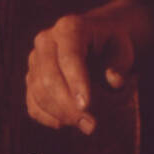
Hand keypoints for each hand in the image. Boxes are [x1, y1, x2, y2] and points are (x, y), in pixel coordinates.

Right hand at [25, 1, 148, 133]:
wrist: (95, 41)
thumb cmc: (111, 47)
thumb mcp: (123, 50)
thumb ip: (121, 65)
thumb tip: (113, 81)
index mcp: (70, 27)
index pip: (69, 56)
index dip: (76, 82)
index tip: (86, 106)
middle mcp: (46, 40)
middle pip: (49, 77)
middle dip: (68, 105)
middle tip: (91, 125)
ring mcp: (35, 60)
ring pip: (38, 92)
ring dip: (61, 114)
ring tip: (87, 125)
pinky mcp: (31, 78)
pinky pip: (32, 103)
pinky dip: (48, 117)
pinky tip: (66, 123)